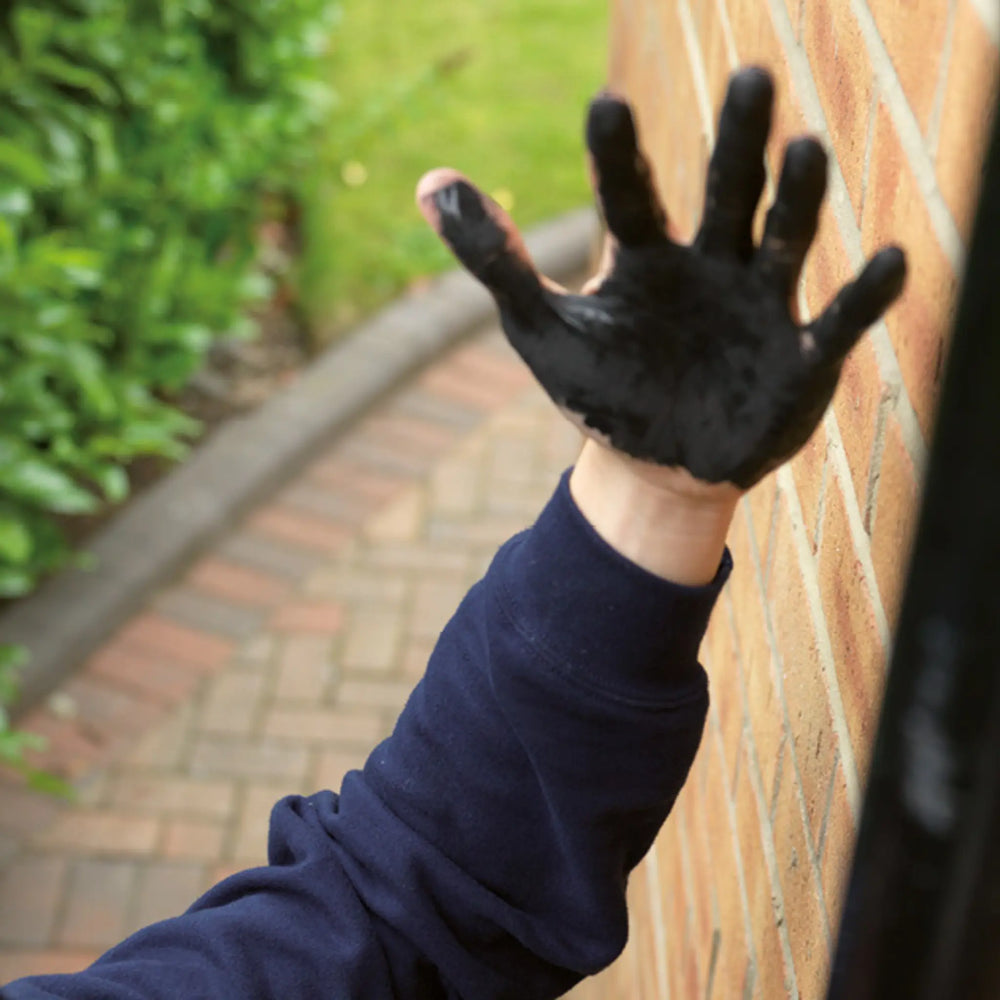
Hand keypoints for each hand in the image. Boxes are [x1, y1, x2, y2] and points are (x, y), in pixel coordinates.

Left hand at [415, 67, 905, 492]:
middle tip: (752, 79)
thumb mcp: (539, 329)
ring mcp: (759, 306)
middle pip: (728, 193)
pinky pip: (838, 321)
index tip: (604, 105)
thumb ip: (494, 259)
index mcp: (644, 256)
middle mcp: (709, 266)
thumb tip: (428, 181)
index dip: (618, 155)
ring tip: (806, 150)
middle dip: (739, 144)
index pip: (630, 194)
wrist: (655, 467)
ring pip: (784, 241)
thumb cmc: (602, 391)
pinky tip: (888, 260)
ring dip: (799, 200)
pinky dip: (863, 295)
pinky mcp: (801, 358)